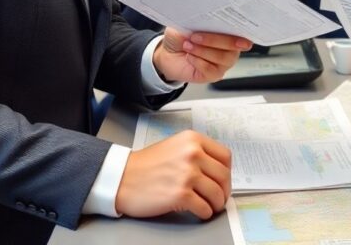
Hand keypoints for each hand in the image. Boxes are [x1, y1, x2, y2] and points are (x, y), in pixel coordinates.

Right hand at [116, 130, 230, 219]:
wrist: (123, 177)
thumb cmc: (147, 164)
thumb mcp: (176, 146)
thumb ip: (196, 151)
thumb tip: (216, 168)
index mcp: (193, 139)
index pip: (225, 155)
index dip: (227, 171)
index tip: (224, 180)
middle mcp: (193, 153)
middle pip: (224, 175)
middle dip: (225, 190)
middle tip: (221, 197)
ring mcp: (188, 174)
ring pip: (217, 193)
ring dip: (217, 203)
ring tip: (212, 207)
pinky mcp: (180, 194)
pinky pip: (204, 207)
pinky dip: (205, 212)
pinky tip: (201, 212)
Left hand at [153, 29, 251, 82]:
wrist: (168, 53)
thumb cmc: (182, 36)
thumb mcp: (189, 23)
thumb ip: (200, 21)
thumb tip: (205, 17)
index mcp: (229, 32)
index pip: (242, 31)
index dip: (242, 31)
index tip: (235, 28)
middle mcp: (230, 48)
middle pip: (234, 45)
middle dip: (214, 39)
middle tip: (195, 36)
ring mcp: (223, 63)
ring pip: (223, 58)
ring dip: (203, 50)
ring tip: (188, 45)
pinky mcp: (213, 75)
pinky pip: (211, 70)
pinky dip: (199, 62)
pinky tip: (189, 56)